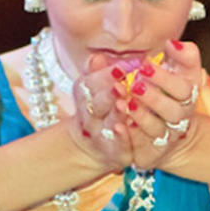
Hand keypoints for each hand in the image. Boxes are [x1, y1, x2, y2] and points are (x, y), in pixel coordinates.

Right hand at [68, 54, 133, 172]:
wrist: (94, 147)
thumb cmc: (102, 109)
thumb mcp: (95, 90)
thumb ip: (97, 72)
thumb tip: (97, 57)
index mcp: (85, 97)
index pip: (90, 84)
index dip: (104, 75)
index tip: (124, 66)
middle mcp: (90, 117)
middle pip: (96, 104)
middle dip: (107, 93)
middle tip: (120, 83)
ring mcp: (101, 136)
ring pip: (107, 124)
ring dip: (114, 113)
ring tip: (123, 102)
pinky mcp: (114, 153)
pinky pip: (116, 145)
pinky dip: (119, 137)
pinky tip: (125, 128)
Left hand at [115, 39, 202, 169]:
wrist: (165, 136)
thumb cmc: (168, 95)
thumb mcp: (178, 72)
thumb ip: (181, 56)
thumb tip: (172, 43)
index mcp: (187, 96)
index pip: (185, 87)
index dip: (166, 77)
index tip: (145, 65)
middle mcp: (180, 118)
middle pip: (174, 111)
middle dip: (155, 97)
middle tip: (135, 84)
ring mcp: (167, 137)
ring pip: (158, 129)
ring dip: (142, 116)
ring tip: (125, 102)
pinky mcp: (152, 152)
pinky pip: (142, 147)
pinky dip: (131, 136)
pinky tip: (120, 125)